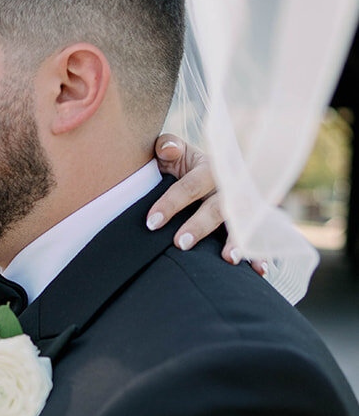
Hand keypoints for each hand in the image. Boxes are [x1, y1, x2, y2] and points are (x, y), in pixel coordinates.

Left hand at [150, 135, 267, 274]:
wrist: (222, 169)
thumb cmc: (188, 165)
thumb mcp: (178, 153)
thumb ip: (167, 147)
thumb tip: (167, 150)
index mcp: (209, 168)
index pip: (189, 186)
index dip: (171, 203)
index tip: (151, 223)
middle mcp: (231, 186)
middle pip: (217, 206)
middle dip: (200, 225)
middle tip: (180, 244)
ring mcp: (247, 203)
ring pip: (244, 221)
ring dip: (237, 240)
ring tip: (230, 259)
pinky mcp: (258, 219)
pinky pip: (263, 235)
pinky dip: (263, 252)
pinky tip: (261, 269)